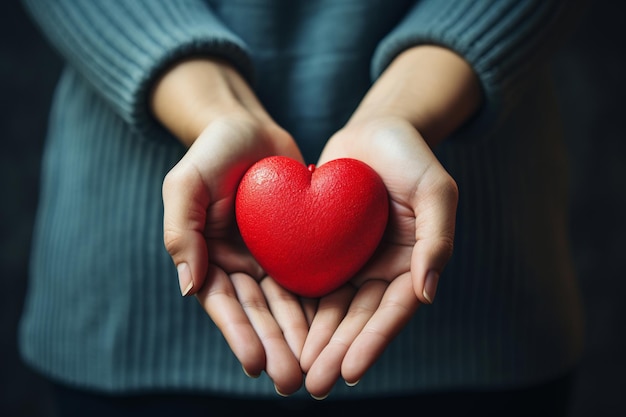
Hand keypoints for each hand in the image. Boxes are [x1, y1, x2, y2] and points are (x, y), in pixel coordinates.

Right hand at [155, 59, 308, 394]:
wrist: (251, 127)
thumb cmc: (213, 150)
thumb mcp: (186, 182)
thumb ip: (181, 231)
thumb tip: (187, 287)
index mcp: (207, 256)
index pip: (222, 302)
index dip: (237, 333)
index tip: (253, 363)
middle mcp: (239, 263)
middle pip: (257, 312)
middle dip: (273, 346)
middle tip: (291, 380)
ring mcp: (269, 257)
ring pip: (285, 303)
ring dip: (297, 336)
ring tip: (313, 367)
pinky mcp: (297, 245)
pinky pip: (308, 278)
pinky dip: (318, 305)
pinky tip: (334, 330)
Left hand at [300, 116, 458, 397]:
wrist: (375, 129)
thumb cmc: (410, 154)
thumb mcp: (436, 189)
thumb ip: (436, 239)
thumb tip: (427, 294)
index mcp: (412, 263)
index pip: (393, 311)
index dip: (373, 341)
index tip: (351, 372)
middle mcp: (382, 269)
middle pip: (358, 318)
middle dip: (337, 352)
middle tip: (314, 385)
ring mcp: (353, 261)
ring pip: (332, 309)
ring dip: (315, 341)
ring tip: (294, 371)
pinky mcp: (325, 248)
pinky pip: (309, 281)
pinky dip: (297, 307)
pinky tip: (278, 331)